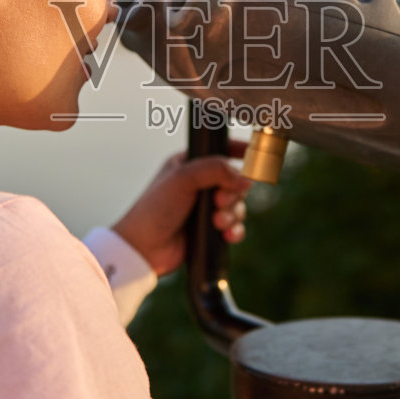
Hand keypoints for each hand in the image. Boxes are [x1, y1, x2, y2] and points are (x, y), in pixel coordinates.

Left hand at [112, 141, 252, 275]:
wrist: (143, 248)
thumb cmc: (154, 209)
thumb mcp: (183, 178)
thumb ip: (216, 170)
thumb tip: (247, 178)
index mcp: (189, 164)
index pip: (221, 150)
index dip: (240, 151)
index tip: (256, 155)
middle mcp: (199, 184)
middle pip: (235, 181)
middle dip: (233, 193)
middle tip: (218, 202)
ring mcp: (205, 208)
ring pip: (237, 205)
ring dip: (232, 214)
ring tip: (217, 222)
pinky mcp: (209, 230)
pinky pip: (235, 226)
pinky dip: (234, 230)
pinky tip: (226, 235)